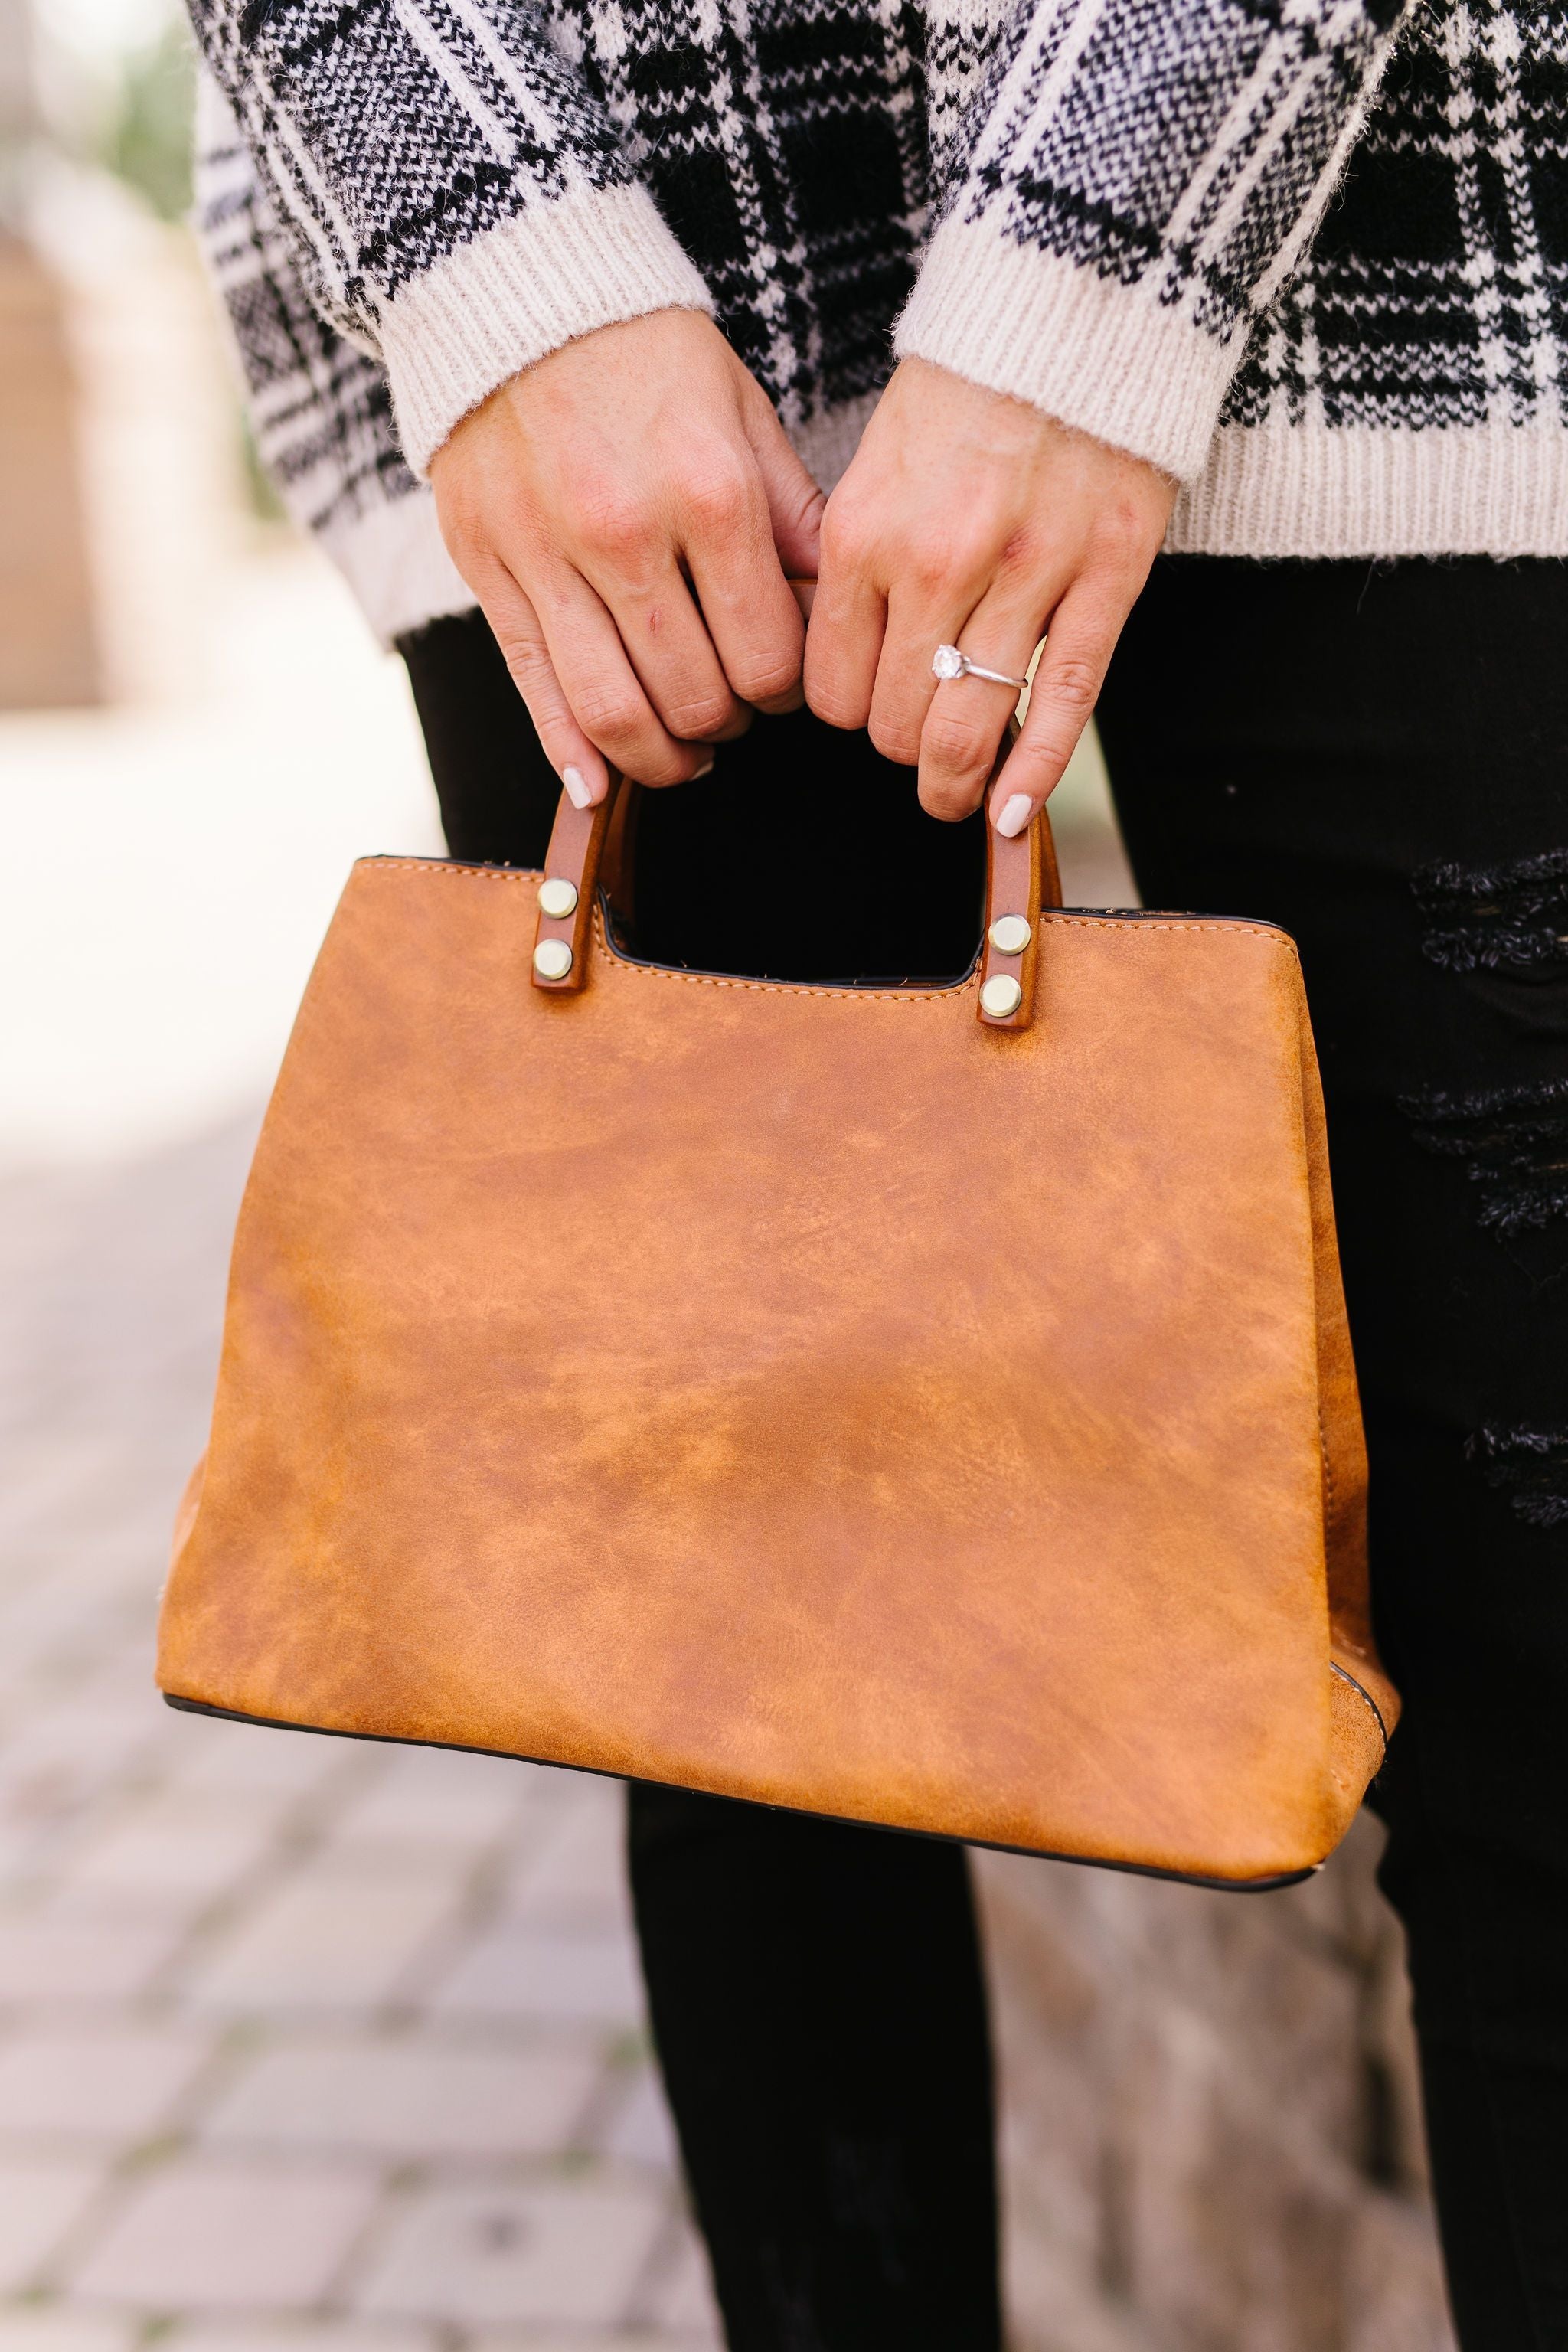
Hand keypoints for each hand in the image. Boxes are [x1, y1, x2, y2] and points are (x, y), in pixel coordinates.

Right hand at [430, 311, 824, 803]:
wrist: (516, 293)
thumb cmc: (646, 356)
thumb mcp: (743, 416)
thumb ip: (792, 521)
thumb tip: (833, 618)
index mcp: (710, 493)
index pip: (768, 655)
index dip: (785, 691)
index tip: (780, 683)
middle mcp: (628, 532)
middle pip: (697, 697)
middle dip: (727, 723)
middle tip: (732, 710)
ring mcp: (550, 557)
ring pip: (616, 713)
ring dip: (659, 757)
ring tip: (681, 753)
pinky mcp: (490, 570)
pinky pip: (535, 689)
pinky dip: (570, 754)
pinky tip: (599, 786)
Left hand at [805, 359, 1175, 831]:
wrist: (1077, 306)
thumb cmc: (970, 388)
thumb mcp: (877, 465)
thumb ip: (858, 565)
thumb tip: (838, 666)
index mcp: (866, 532)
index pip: (831, 688)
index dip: (845, 712)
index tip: (863, 705)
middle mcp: (939, 561)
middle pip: (894, 722)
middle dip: (897, 747)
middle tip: (911, 743)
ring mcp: (1029, 574)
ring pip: (967, 729)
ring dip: (952, 779)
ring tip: (952, 792)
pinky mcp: (1108, 577)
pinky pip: (1062, 705)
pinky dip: (1032, 775)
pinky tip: (1011, 815)